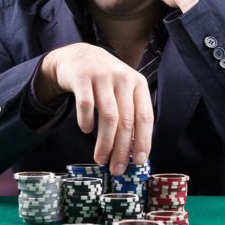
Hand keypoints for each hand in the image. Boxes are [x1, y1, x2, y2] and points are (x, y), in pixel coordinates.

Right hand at [36, 43, 152, 174]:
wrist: (79, 56)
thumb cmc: (105, 80)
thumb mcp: (123, 90)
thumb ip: (130, 114)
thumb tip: (133, 151)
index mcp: (138, 84)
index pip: (145, 117)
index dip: (143, 141)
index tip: (139, 161)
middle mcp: (123, 78)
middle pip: (126, 121)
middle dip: (122, 149)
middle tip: (116, 168)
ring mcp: (102, 76)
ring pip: (108, 116)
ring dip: (104, 142)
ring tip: (100, 158)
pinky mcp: (82, 77)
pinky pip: (85, 105)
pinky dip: (86, 121)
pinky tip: (86, 130)